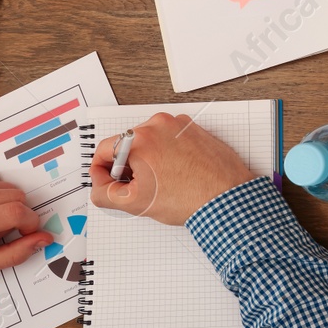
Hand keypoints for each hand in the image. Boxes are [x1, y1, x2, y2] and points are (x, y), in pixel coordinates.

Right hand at [90, 113, 255, 225]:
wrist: (227, 198)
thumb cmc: (189, 198)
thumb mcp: (134, 202)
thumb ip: (103, 192)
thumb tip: (99, 184)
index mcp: (141, 138)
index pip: (104, 150)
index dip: (101, 171)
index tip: (107, 183)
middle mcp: (160, 124)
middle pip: (127, 145)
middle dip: (127, 167)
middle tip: (138, 188)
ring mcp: (180, 126)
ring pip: (149, 143)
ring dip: (147, 161)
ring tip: (161, 183)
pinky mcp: (195, 131)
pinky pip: (170, 141)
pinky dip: (167, 156)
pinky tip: (176, 175)